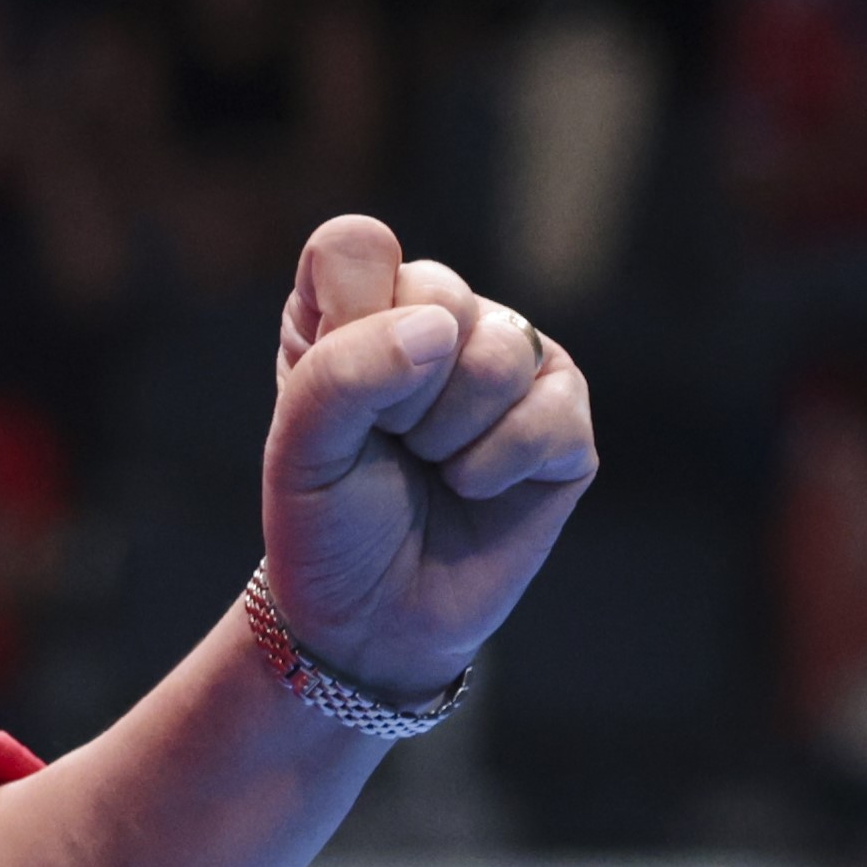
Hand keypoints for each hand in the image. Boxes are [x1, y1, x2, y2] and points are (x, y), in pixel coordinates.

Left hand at [258, 214, 599, 703]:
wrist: (371, 621)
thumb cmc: (329, 521)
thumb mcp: (301, 447)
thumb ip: (344, 371)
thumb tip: (440, 332)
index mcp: (358, 303)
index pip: (357, 245)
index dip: (348, 321)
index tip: (336, 396)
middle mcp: (441, 316)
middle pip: (439, 293)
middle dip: (401, 396)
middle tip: (389, 443)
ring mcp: (512, 362)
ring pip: (499, 354)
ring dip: (449, 437)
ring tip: (432, 466)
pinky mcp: (565, 419)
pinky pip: (548, 413)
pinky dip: (497, 469)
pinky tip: (475, 488)